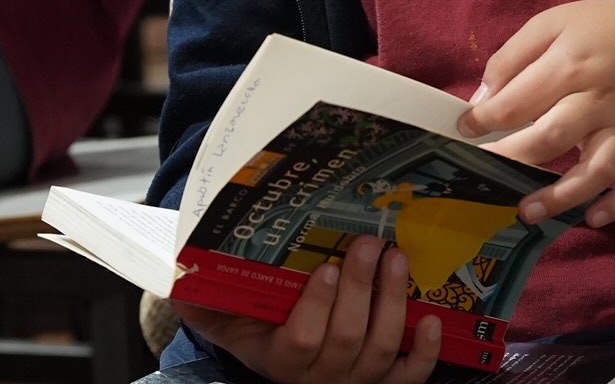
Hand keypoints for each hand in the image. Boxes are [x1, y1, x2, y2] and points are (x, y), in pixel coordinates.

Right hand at [174, 236, 440, 383]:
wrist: (284, 354)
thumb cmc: (257, 324)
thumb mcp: (224, 315)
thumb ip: (204, 298)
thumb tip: (182, 275)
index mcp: (280, 360)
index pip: (301, 341)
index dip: (316, 308)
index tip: (323, 267)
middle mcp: (321, 379)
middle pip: (347, 340)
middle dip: (360, 288)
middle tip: (369, 244)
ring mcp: (357, 382)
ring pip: (380, 350)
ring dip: (393, 302)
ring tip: (397, 259)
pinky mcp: (386, 382)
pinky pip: (411, 376)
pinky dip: (426, 352)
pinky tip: (433, 318)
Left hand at [457, 0, 614, 228]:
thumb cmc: (601, 29)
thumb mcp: (552, 23)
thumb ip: (512, 58)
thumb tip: (481, 100)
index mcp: (569, 65)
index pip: (519, 100)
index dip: (485, 119)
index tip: (465, 130)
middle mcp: (597, 101)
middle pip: (553, 136)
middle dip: (512, 157)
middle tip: (482, 172)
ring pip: (596, 169)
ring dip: (561, 195)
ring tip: (526, 210)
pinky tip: (591, 218)